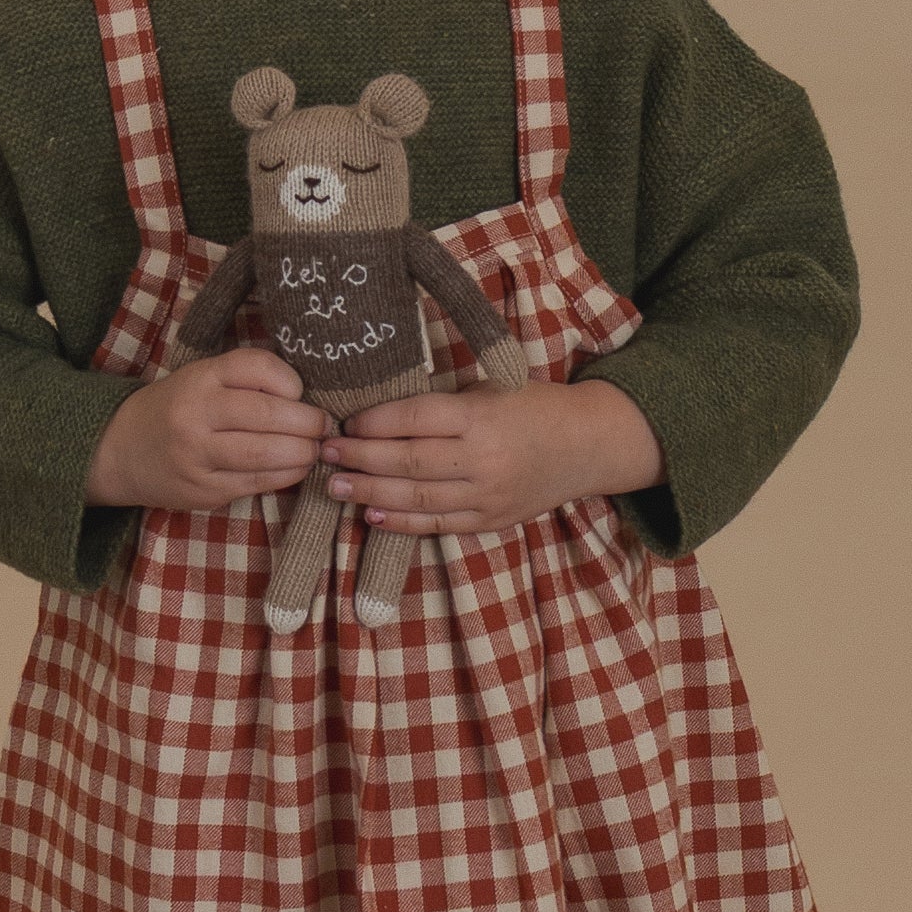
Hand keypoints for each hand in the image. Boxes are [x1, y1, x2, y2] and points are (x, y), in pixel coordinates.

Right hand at [86, 347, 327, 511]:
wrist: (119, 451)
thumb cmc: (173, 409)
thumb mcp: (199, 379)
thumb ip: (244, 380)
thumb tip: (306, 394)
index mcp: (197, 379)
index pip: (256, 368)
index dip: (290, 380)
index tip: (300, 391)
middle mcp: (195, 415)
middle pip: (267, 414)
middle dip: (308, 422)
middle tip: (324, 425)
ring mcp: (198, 457)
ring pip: (265, 455)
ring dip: (303, 453)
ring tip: (315, 448)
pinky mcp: (204, 491)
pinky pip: (257, 483)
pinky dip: (286, 475)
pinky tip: (295, 467)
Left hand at [323, 378, 664, 537]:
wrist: (585, 445)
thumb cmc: (530, 406)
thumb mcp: (492, 388)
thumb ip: (443, 403)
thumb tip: (377, 410)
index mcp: (483, 416)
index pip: (416, 419)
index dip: (375, 423)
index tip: (345, 421)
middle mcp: (484, 458)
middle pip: (409, 462)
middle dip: (361, 459)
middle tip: (326, 454)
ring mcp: (488, 495)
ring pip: (418, 497)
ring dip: (370, 494)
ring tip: (335, 487)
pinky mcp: (490, 520)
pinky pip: (438, 523)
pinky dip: (402, 522)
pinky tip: (372, 516)